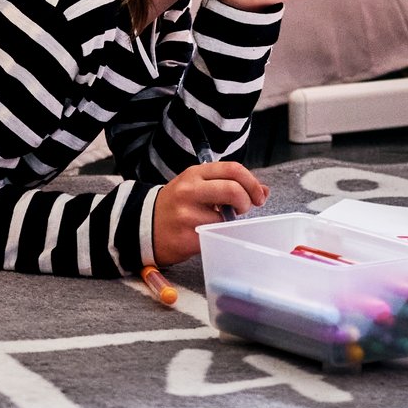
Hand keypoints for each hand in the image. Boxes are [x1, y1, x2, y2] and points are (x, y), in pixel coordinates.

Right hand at [151, 162, 268, 265]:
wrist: (144, 225)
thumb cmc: (178, 203)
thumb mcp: (199, 185)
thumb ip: (229, 183)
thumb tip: (264, 191)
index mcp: (195, 173)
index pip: (233, 169)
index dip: (252, 182)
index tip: (258, 196)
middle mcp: (190, 190)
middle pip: (233, 190)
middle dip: (246, 201)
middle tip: (243, 209)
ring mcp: (186, 215)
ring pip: (226, 219)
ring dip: (230, 224)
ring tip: (219, 223)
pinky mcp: (186, 238)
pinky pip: (215, 237)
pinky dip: (219, 237)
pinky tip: (208, 234)